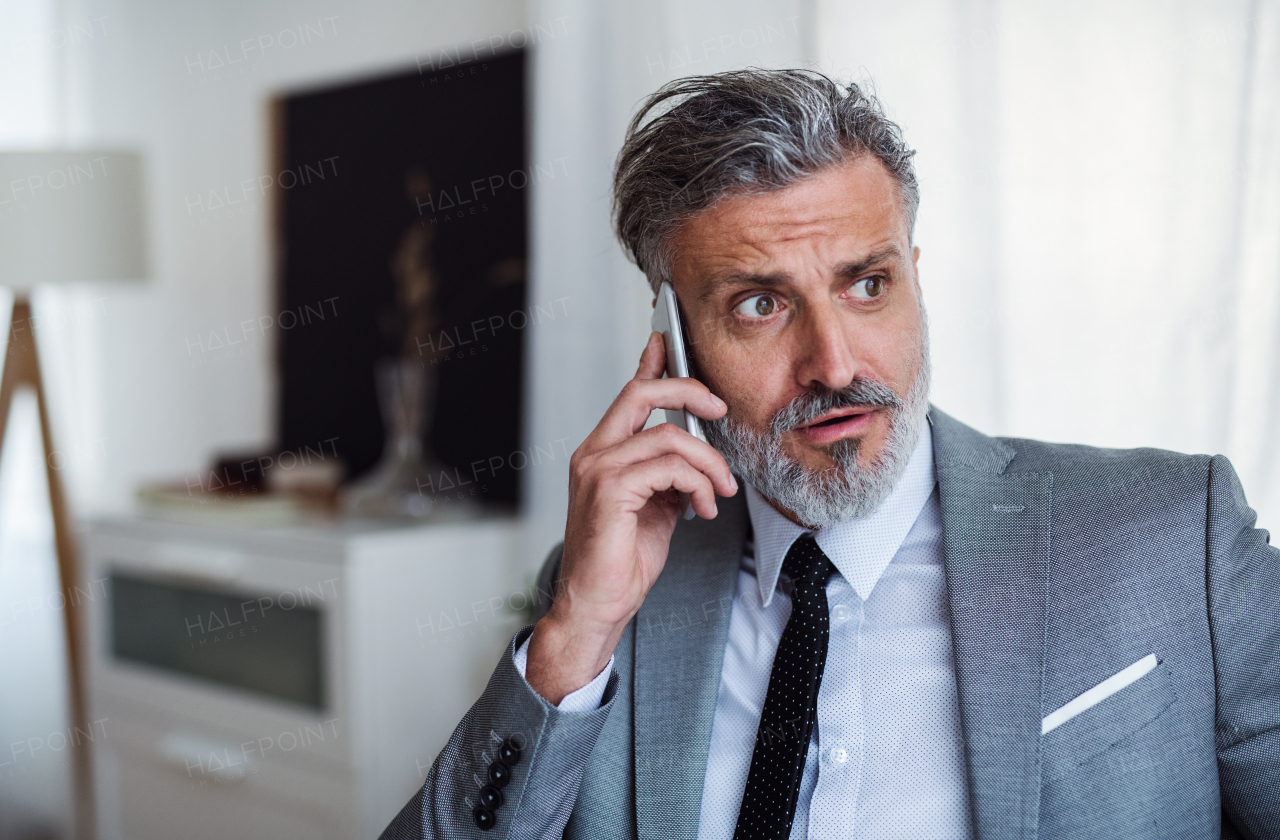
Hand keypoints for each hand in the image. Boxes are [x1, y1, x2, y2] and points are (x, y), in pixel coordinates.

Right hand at [525, 332, 736, 703]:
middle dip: (688, 390)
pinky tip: (704, 507)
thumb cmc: (621, 561)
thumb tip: (696, 457)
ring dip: (708, 462)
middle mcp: (594, 454)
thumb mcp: (656, 508)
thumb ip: (669, 476)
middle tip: (719, 407)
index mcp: (602, 453)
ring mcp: (598, 470)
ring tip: (720, 492)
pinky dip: (698, 483)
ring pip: (669, 436)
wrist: (597, 606)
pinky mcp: (610, 491)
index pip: (629, 394)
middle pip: (642, 393)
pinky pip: (669, 467)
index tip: (669, 339)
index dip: (651, 363)